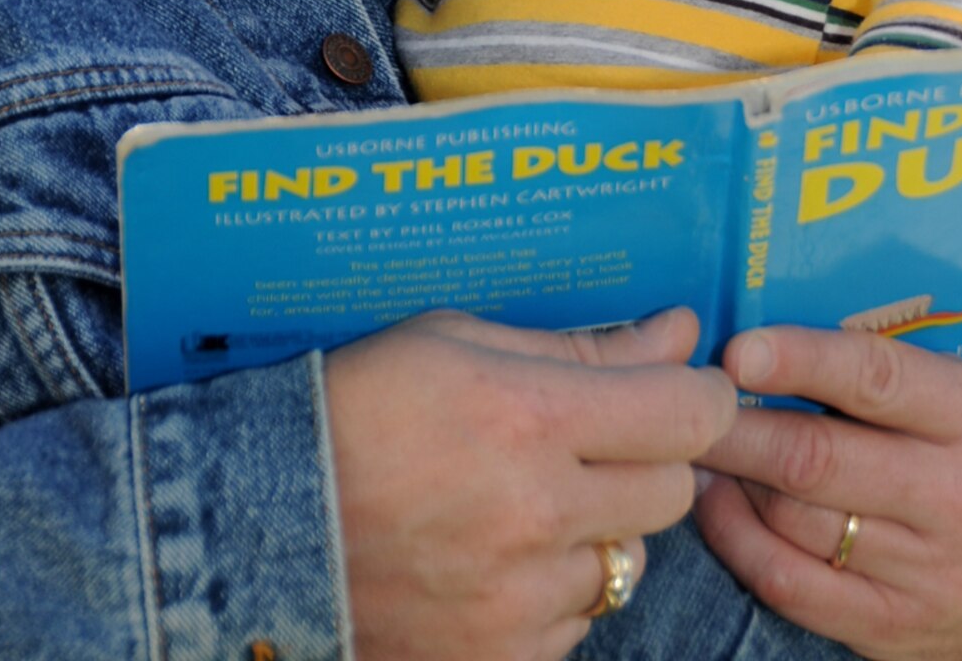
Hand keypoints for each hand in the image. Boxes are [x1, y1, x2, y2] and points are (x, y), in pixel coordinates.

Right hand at [327, 307, 736, 660]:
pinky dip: (553, 590)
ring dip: (594, 528)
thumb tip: (676, 333)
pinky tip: (493, 556)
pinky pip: (578, 620)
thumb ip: (582, 347)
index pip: (688, 413)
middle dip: (647, 457)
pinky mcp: (501, 659)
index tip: (679, 387)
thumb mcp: (459, 342)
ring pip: (629, 559)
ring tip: (517, 501)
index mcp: (529, 417)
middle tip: (586, 441)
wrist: (264, 522)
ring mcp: (520, 599)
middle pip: (672, 488)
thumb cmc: (361, 407)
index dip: (697, 394)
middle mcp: (537, 514)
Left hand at [693, 327, 961, 660]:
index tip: (736, 349)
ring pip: (798, 526)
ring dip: (732, 480)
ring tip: (695, 444)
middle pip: (818, 461)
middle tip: (685, 399)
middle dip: (735, 427)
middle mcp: (961, 499)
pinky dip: (742, 545)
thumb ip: (887, 361)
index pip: (875, 380)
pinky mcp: (902, 632)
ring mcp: (932, 576)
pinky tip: (718, 504)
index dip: (797, 360)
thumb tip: (770, 329)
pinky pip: (798, 590)